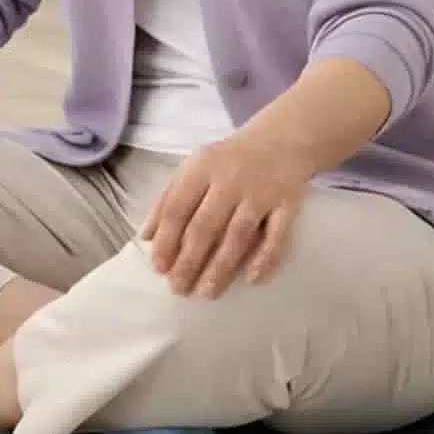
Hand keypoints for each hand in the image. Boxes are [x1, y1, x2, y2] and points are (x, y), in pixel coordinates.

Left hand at [139, 133, 316, 298]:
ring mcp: (261, 192)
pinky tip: (251, 278)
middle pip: (206, 226)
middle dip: (190, 260)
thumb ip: (168, 200)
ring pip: (238, 235)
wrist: (280, 140)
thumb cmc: (228, 161)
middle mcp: (230, 179)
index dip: (167, 240)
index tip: (159, 269)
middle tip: (179, 288)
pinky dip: (265, 258)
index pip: (178, 207)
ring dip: (221, 267)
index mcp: (202, 168)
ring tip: (206, 292)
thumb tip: (146, 238)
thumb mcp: (193, 169)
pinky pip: (277, 235)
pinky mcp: (287, 203)